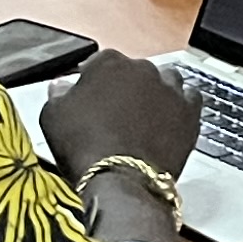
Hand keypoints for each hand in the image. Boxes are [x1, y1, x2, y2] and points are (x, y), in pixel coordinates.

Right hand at [41, 47, 199, 186]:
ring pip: (166, 81)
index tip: (90, 96)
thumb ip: (58, 94)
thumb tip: (62, 87)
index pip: (99, 63)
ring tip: (145, 116)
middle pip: (134, 72)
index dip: (94, 82)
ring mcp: (169, 89)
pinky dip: (180, 107)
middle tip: (117, 113)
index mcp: (108, 62)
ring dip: (156, 93)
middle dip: (126, 88)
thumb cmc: (85, 147)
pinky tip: (169, 121)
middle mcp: (142, 69)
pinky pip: (189, 99)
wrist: (121, 179)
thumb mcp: (53, 117)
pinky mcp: (189, 112)